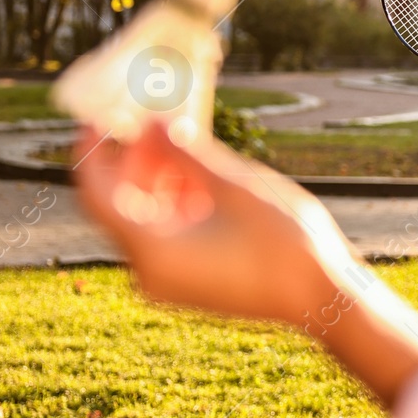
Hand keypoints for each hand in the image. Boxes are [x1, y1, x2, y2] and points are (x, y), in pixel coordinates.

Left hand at [73, 121, 351, 325]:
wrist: (324, 300)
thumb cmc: (287, 245)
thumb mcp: (236, 187)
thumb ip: (187, 154)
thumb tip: (152, 123)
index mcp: (152, 251)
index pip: (98, 193)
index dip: (94, 151)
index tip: (100, 117)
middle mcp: (149, 273)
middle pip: (121, 206)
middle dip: (137, 163)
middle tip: (158, 124)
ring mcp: (168, 284)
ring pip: (145, 222)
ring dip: (160, 183)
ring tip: (190, 149)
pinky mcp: (189, 286)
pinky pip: (165, 241)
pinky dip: (176, 209)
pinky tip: (205, 184)